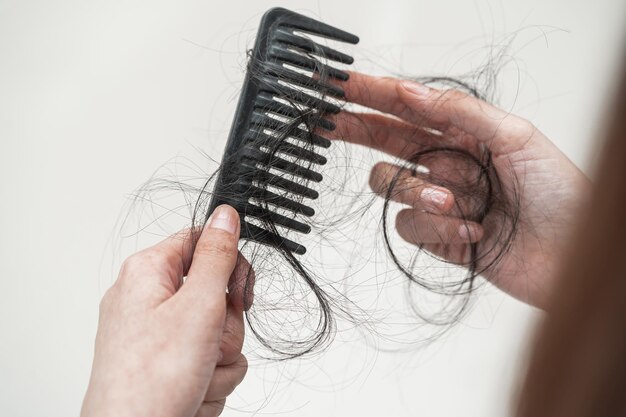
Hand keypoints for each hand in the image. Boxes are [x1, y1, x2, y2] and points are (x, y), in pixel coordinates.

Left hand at [81, 205, 253, 416]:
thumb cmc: (150, 380)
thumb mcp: (197, 307)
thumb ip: (217, 258)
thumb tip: (225, 216)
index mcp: (149, 273)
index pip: (201, 242)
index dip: (229, 264)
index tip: (240, 289)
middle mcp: (150, 301)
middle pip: (217, 294)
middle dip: (224, 327)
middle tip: (208, 344)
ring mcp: (159, 336)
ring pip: (218, 333)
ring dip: (219, 358)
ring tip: (196, 375)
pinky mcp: (169, 364)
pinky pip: (210, 360)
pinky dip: (210, 378)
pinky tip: (192, 391)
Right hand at [331, 72, 589, 307]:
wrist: (574, 254)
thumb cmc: (560, 194)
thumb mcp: (517, 137)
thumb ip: (461, 114)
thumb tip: (413, 91)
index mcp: (464, 135)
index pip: (407, 108)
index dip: (371, 94)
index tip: (340, 86)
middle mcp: (447, 165)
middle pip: (385, 142)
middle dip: (357, 129)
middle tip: (329, 123)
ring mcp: (440, 201)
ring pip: (393, 188)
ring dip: (418, 193)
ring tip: (454, 201)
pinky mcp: (439, 237)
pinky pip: (412, 227)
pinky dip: (440, 227)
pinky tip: (474, 229)